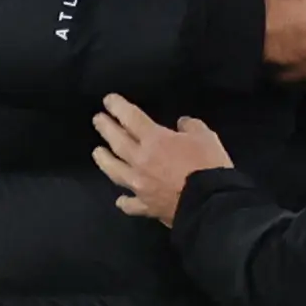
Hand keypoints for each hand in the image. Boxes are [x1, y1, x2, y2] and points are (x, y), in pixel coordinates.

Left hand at [91, 93, 232, 223]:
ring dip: (104, 160)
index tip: (108, 100)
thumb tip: (181, 123)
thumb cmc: (208, 165)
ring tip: (97, 152)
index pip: (131, 118)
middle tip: (97, 119)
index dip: (118, 107)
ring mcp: (139, 184)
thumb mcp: (206, 136)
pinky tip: (120, 199)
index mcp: (155, 140)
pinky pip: (129, 203)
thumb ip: (191, 126)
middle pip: (117, 141)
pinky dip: (124, 200)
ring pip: (114, 170)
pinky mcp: (145, 205)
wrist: (209, 201)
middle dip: (106, 128)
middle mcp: (140, 160)